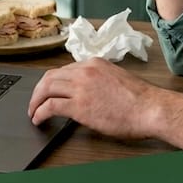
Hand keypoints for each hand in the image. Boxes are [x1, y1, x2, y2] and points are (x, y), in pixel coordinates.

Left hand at [28, 58, 161, 139]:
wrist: (150, 108)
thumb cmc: (140, 99)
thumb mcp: (115, 79)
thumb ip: (97, 81)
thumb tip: (86, 93)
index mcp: (94, 63)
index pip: (64, 70)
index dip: (52, 83)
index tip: (49, 92)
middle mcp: (84, 71)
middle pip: (50, 77)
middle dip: (38, 91)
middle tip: (34, 103)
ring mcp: (80, 87)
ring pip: (46, 89)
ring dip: (35, 102)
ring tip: (33, 112)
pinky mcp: (79, 106)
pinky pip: (50, 106)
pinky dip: (39, 112)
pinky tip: (38, 119)